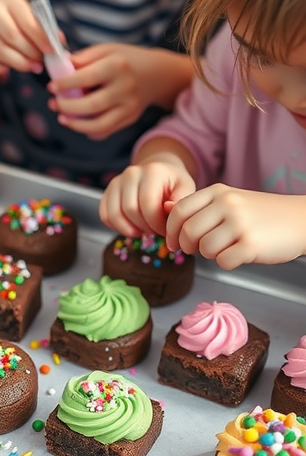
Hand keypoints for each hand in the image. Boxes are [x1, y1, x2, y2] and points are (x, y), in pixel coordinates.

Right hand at [0, 0, 51, 75]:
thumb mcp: (26, 12)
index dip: (41, 39)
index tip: (52, 51)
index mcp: (10, 0)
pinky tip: (8, 69)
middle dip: (30, 54)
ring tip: (30, 67)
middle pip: (13, 39)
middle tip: (40, 63)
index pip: (27, 22)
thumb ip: (43, 27)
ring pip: (0, 52)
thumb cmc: (12, 14)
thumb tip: (60, 42)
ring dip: (18, 64)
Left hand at [48, 44, 182, 139]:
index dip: (65, 84)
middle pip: (90, 105)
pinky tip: (79, 124)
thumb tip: (60, 68)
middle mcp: (125, 88)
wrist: (157, 74)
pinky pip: (106, 131)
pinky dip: (89, 131)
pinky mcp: (130, 118)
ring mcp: (129, 106)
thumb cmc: (126, 59)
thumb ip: (84, 58)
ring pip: (98, 125)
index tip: (52, 87)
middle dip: (67, 107)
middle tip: (53, 104)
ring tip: (62, 118)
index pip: (86, 78)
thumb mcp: (107, 50)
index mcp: (117, 66)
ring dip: (76, 125)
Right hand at [99, 159, 195, 237]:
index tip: (165, 229)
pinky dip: (117, 227)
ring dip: (130, 230)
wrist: (158, 172)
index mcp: (152, 171)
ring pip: (115, 215)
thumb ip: (181, 199)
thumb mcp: (185, 188)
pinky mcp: (107, 192)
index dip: (156, 223)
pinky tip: (132, 227)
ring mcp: (116, 182)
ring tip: (144, 229)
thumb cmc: (172, 183)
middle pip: (131, 210)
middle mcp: (131, 173)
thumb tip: (167, 208)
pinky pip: (105, 215)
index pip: (148, 204)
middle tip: (156, 230)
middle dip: (145, 227)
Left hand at [166, 187, 305, 268]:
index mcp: (217, 191)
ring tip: (228, 247)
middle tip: (200, 249)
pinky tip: (241, 253)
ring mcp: (239, 223)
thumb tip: (164, 208)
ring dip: (212, 255)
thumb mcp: (228, 201)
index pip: (178, 211)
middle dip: (189, 247)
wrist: (300, 220)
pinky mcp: (251, 244)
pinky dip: (229, 263)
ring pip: (204, 249)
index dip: (171, 231)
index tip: (174, 243)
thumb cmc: (261, 214)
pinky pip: (223, 262)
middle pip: (187, 233)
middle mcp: (227, 204)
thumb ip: (198, 206)